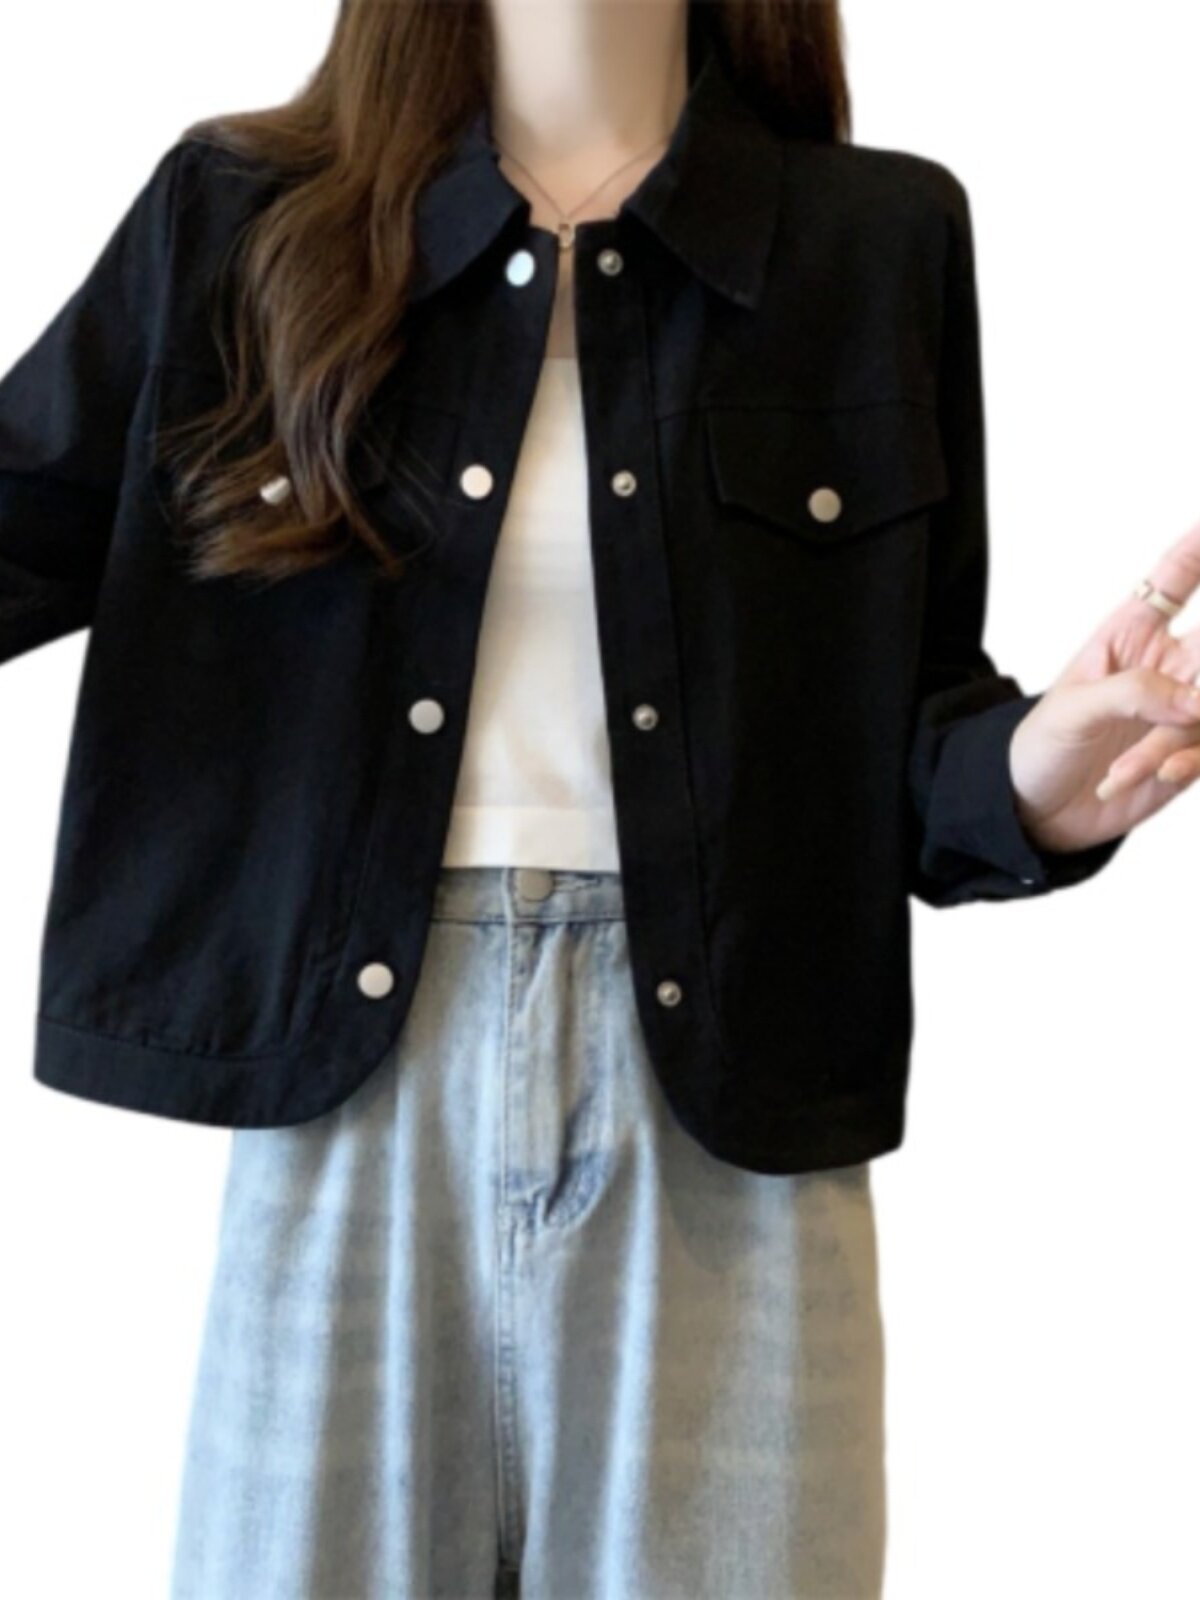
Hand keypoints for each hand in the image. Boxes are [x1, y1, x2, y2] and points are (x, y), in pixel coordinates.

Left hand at [1008, 517, 1199, 853]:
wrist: (1034, 811)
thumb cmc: (1040, 747)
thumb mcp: (1072, 710)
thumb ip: (1134, 694)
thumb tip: (1195, 701)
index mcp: (1132, 634)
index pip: (1177, 578)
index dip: (1198, 547)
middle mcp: (1166, 666)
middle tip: (1191, 695)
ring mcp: (1181, 710)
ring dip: (1177, 738)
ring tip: (1126, 766)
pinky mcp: (1188, 755)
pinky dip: (1186, 764)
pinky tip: (1150, 777)